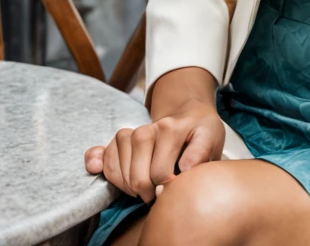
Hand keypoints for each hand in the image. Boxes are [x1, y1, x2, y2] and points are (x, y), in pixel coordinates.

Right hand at [84, 99, 225, 202]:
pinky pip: (107, 151)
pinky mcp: (124, 136)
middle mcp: (152, 127)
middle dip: (146, 192)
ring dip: (127, 184)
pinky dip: (102, 163)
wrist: (189, 112)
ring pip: (119, 159)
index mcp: (174, 128)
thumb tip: (185, 169)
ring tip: (141, 192)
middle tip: (156, 198)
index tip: (172, 194)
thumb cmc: (201, 131)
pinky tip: (98, 169)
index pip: (161, 171)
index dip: (165, 189)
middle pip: (138, 170)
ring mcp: (136, 130)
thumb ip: (200, 154)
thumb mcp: (211, 138)